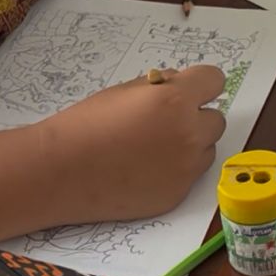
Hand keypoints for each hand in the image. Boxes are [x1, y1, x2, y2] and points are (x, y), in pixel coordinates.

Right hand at [45, 66, 226, 221]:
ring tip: (151, 148)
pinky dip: (175, 171)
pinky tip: (144, 170)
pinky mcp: (177, 194)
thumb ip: (161, 86)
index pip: (214, 81)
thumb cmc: (86, 125)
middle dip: (195, 117)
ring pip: (206, 149)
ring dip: (190, 145)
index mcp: (176, 101)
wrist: (60, 171)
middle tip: (164, 122)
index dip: (199, 84)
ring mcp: (186, 169)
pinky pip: (190, 175)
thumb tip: (181, 84)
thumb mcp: (124, 90)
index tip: (188, 91)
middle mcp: (189, 134)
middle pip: (215, 119)